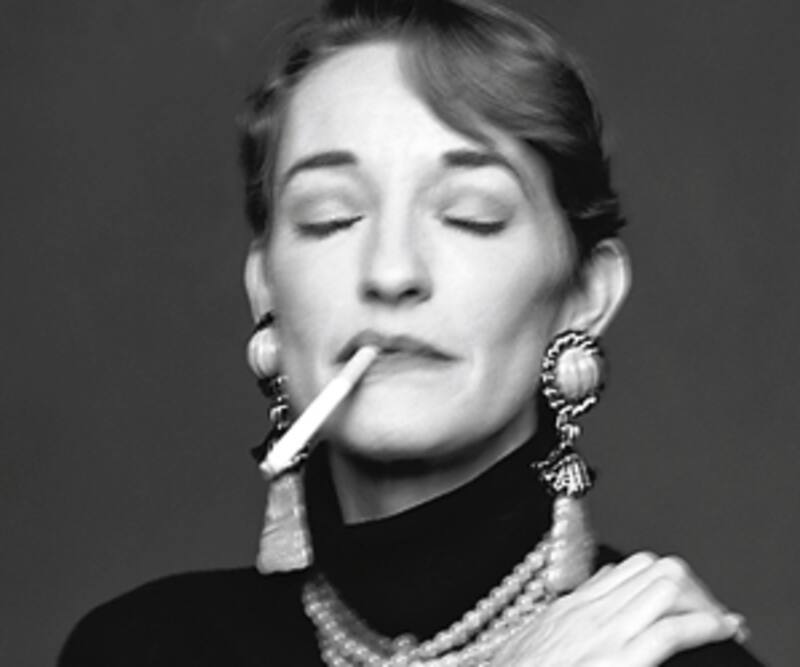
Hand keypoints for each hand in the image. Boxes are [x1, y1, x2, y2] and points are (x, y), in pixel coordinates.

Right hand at [491, 552, 746, 665]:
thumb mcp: (533, 643)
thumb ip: (564, 617)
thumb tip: (595, 590)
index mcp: (570, 610)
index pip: (629, 570)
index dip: (666, 580)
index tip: (686, 599)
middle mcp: (589, 613)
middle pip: (654, 570)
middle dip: (691, 587)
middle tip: (711, 612)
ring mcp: (604, 633)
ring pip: (667, 585)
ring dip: (703, 601)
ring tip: (721, 621)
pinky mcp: (620, 660)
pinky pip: (672, 628)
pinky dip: (707, 624)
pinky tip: (724, 629)